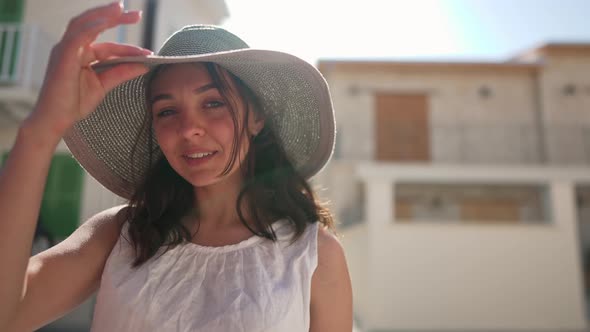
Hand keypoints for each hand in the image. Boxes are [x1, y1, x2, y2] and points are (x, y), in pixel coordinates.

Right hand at [27, 1, 151, 139]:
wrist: (56, 120)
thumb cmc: (74, 103)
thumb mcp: (104, 85)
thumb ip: (122, 73)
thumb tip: (144, 65)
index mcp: (82, 55)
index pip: (108, 46)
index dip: (129, 49)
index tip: (148, 53)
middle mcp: (73, 48)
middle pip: (94, 25)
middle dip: (115, 17)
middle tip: (137, 14)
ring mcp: (66, 50)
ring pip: (84, 24)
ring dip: (103, 15)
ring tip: (121, 10)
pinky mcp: (62, 56)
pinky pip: (77, 36)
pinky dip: (92, 27)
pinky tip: (105, 22)